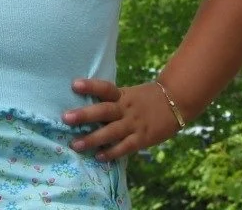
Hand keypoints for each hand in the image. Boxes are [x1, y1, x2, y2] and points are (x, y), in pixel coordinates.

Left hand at [62, 78, 180, 161]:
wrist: (175, 102)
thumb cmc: (146, 99)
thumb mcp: (128, 94)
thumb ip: (111, 101)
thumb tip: (84, 106)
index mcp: (122, 95)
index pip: (105, 88)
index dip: (90, 86)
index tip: (74, 85)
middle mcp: (126, 109)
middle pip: (104, 110)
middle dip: (85, 115)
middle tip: (66, 118)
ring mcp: (134, 124)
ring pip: (111, 132)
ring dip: (93, 139)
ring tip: (75, 144)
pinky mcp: (142, 138)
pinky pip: (126, 147)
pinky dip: (112, 152)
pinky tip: (99, 157)